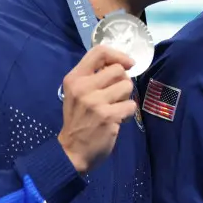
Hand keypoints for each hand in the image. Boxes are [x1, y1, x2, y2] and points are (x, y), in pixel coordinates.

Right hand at [57, 45, 137, 173]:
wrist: (72, 151)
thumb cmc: (78, 120)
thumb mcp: (78, 93)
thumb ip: (94, 77)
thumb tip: (123, 64)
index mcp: (75, 78)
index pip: (99, 52)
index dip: (118, 55)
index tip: (128, 64)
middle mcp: (83, 87)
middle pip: (119, 70)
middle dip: (123, 82)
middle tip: (115, 96)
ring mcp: (95, 102)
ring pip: (127, 86)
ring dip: (126, 98)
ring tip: (114, 108)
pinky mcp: (108, 116)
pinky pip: (131, 106)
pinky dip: (128, 113)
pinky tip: (116, 119)